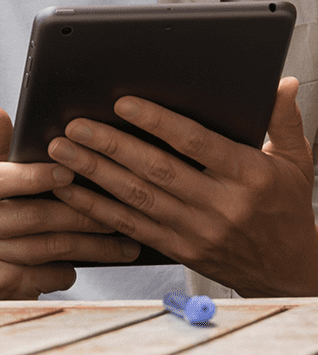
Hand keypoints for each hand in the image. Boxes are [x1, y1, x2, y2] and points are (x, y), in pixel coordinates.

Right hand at [0, 107, 139, 299]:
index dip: (33, 175)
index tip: (70, 172)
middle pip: (29, 216)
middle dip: (79, 214)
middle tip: (116, 212)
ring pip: (45, 248)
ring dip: (89, 245)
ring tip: (121, 242)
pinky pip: (46, 275)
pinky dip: (68, 270)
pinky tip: (83, 264)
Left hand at [48, 77, 317, 296]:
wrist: (289, 274)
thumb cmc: (287, 208)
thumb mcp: (296, 162)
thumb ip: (283, 120)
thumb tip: (283, 81)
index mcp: (249, 176)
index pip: (196, 144)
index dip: (157, 122)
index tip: (123, 103)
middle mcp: (221, 205)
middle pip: (156, 170)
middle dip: (111, 145)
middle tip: (74, 125)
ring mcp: (197, 230)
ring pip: (137, 198)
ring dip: (95, 172)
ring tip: (61, 150)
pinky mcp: (179, 249)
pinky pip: (131, 226)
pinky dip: (97, 208)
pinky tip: (69, 190)